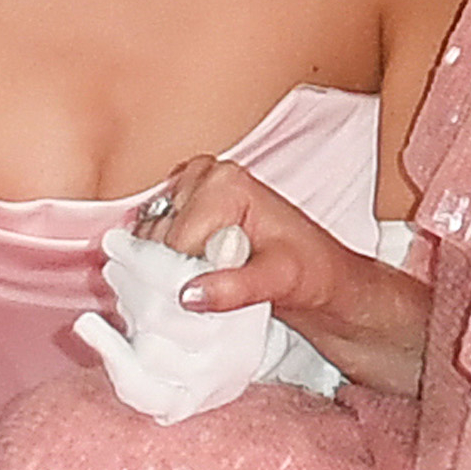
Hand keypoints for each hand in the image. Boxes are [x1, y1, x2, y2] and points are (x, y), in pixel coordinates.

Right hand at [146, 157, 428, 396]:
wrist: (320, 274)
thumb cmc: (307, 271)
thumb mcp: (278, 281)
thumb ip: (235, 288)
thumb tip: (187, 295)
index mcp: (225, 182)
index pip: (174, 242)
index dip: (189, 274)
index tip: (219, 286)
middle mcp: (205, 174)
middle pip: (157, 237)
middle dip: (179, 268)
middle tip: (221, 278)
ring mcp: (192, 188)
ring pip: (150, 239)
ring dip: (171, 265)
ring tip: (214, 273)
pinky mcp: (185, 205)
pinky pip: (151, 237)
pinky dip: (165, 260)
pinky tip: (198, 270)